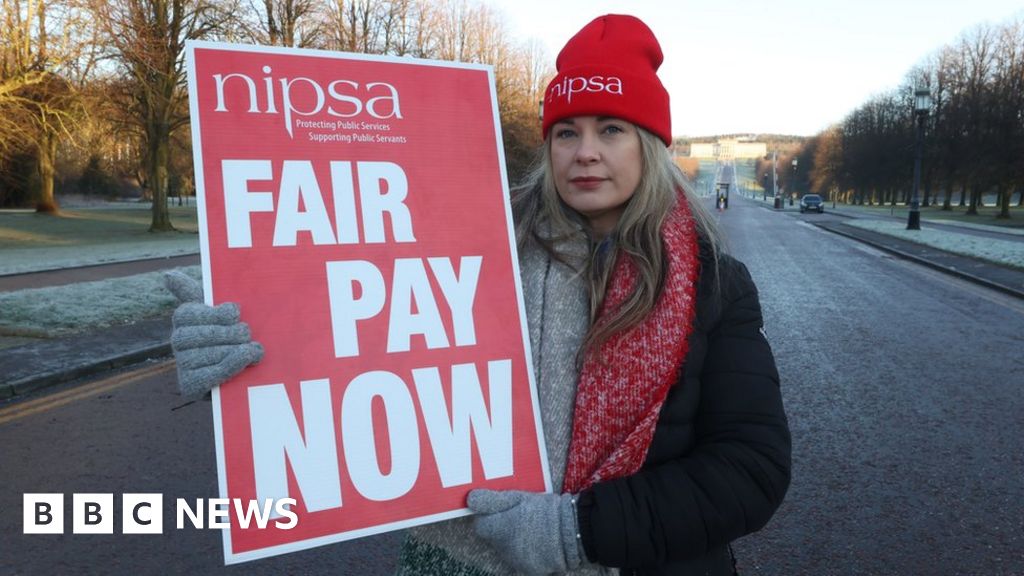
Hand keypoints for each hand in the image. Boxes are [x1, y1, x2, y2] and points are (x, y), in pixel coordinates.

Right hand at [164, 271, 262, 398]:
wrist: (235, 370)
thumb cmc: (227, 332)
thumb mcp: (215, 310)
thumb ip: (194, 292)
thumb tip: (168, 276)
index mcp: (183, 317)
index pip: (192, 312)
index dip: (217, 313)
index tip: (234, 313)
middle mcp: (177, 340)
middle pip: (206, 333)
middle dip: (233, 333)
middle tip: (247, 334)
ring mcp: (182, 364)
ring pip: (214, 353)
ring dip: (238, 349)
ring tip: (253, 349)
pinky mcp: (189, 386)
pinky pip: (213, 373)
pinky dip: (234, 364)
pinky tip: (248, 357)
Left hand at [467, 489, 581, 574]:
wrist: (573, 531)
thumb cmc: (545, 511)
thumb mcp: (518, 498)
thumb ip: (492, 500)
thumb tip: (470, 499)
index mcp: (498, 529)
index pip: (480, 526)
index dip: (489, 517)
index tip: (500, 511)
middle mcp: (503, 549)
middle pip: (494, 539)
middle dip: (502, 529)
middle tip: (520, 518)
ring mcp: (516, 562)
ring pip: (507, 551)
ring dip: (514, 542)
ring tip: (533, 530)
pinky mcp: (530, 571)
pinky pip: (521, 561)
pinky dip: (526, 553)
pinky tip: (539, 543)